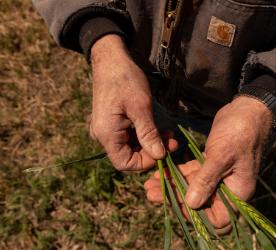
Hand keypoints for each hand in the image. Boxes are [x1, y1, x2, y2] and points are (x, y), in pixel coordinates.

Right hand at [89, 35, 176, 170]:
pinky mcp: (112, 123)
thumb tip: (160, 155)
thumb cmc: (125, 80)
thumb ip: (149, 133)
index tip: (164, 152)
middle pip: (128, 156)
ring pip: (130, 146)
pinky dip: (143, 135)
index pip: (125, 163)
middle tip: (173, 141)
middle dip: (152, 151)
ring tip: (169, 134)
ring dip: (150, 142)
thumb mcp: (141, 107)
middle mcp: (103, 136)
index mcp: (107, 134)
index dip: (145, 162)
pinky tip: (158, 128)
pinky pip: (128, 136)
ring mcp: (107, 130)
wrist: (111, 60)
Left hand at [144, 96, 272, 230]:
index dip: (196, 217)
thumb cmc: (239, 133)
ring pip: (193, 188)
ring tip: (150, 185)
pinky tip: (161, 172)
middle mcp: (229, 189)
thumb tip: (191, 204)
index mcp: (237, 193)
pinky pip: (193, 174)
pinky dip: (178, 174)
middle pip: (200, 204)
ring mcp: (220, 176)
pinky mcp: (211, 163)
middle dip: (176, 200)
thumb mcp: (221, 156)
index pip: (218, 219)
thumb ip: (206, 180)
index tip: (175, 205)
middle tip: (151, 194)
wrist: (248, 109)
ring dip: (172, 186)